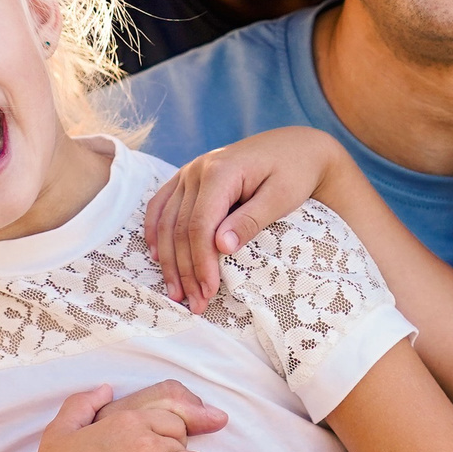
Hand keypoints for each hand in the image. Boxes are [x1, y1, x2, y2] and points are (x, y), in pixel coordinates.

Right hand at [143, 126, 341, 309]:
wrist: (296, 147)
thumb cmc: (295, 172)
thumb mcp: (281, 197)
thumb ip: (250, 220)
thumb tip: (221, 248)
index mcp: (220, 171)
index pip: (199, 225)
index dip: (201, 262)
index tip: (209, 291)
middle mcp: (197, 169)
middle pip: (179, 227)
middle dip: (185, 270)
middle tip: (195, 304)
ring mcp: (189, 172)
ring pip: (167, 221)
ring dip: (170, 260)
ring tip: (177, 292)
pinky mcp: (189, 177)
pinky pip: (162, 205)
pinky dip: (155, 231)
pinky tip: (157, 256)